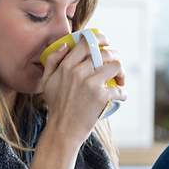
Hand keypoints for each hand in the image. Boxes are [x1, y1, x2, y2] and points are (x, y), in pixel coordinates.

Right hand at [41, 31, 126, 146]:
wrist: (62, 130)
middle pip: (105, 52)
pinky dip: (122, 93)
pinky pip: (119, 89)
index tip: (106, 43)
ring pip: (116, 66)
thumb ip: (52, 60)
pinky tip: (120, 96)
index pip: (87, 42)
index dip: (100, 39)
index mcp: (66, 65)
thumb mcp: (47, 81)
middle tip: (116, 65)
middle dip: (115, 55)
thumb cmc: (55, 106)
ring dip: (121, 73)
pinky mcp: (100, 97)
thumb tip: (65, 45)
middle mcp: (78, 71)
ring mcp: (90, 83)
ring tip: (120, 80)